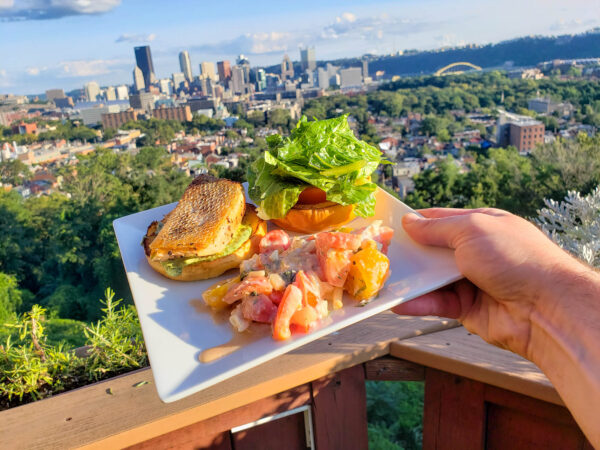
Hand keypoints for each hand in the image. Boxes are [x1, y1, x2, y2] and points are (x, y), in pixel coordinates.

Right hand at [393, 208, 586, 359]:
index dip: (416, 222)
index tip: (388, 226)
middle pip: (433, 251)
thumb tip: (410, 222)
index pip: (441, 219)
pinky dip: (418, 303)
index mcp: (480, 226)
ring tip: (382, 280)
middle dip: (409, 253)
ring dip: (410, 280)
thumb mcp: (472, 231)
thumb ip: (437, 228)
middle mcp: (474, 252)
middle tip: (378, 255)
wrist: (546, 308)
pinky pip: (437, 303)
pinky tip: (399, 302)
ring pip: (431, 279)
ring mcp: (470, 281)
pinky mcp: (467, 308)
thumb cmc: (514, 258)